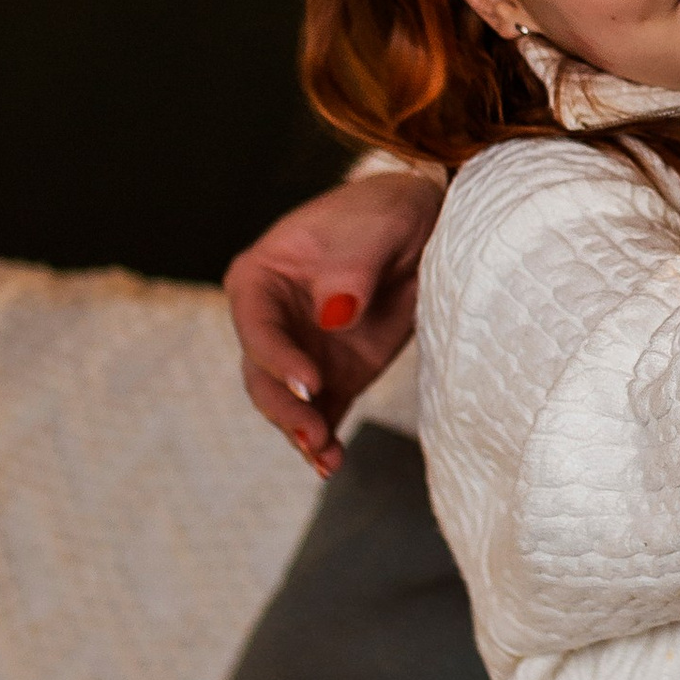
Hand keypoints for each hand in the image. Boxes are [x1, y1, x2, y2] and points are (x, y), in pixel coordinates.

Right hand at [225, 171, 441, 477]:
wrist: (424, 227)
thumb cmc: (385, 216)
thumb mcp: (374, 229)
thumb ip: (350, 272)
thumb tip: (334, 315)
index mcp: (260, 278)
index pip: (256, 326)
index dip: (277, 358)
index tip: (310, 383)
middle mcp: (272, 322)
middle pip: (263, 375)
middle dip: (286, 409)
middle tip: (315, 433)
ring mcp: (301, 354)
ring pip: (287, 404)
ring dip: (303, 433)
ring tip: (325, 456)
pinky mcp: (334, 378)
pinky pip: (322, 415)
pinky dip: (324, 441)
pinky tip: (331, 463)